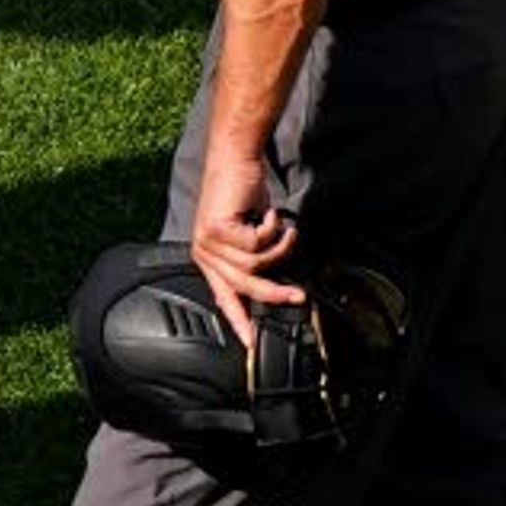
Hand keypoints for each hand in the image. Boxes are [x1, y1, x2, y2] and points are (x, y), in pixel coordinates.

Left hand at [187, 145, 304, 351]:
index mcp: (211, 259)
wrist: (236, 159)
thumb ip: (254, 257)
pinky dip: (273, 229)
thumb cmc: (244, 194)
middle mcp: (205, 253)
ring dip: (279, 247)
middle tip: (300, 296)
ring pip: (255, 265)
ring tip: (282, 228)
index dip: (239, 322)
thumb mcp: (249, 232)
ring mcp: (208, 241)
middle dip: (275, 294)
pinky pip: (257, 245)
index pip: (225, 298)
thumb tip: (273, 283)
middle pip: (244, 287)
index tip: (251, 345)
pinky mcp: (216, 228)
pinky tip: (269, 214)